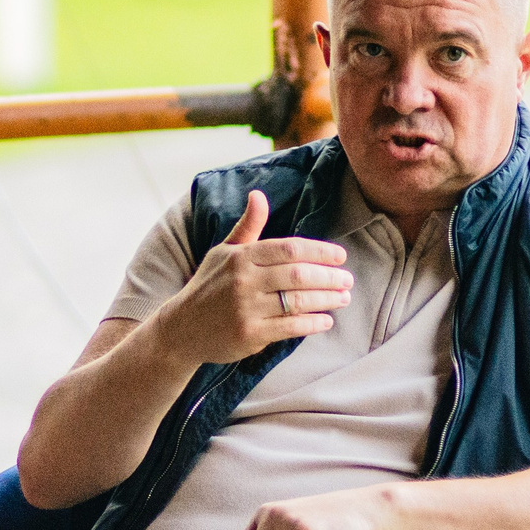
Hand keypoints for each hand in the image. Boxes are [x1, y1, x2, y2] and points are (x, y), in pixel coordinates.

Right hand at [145, 191, 350, 370]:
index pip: (289, 249)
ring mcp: (246, 309)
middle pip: (298, 275)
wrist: (182, 329)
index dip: (319, 252)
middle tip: (348, 280)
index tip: (341, 257)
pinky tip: (326, 320)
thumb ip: (248, 226)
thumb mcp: (224, 252)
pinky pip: (290, 327)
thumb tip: (258, 194)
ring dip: (327, 299)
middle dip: (329, 277)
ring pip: (298, 301)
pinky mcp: (250, 335)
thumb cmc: (208, 286)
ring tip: (344, 298)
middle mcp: (244, 280)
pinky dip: (313, 323)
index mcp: (241, 256)